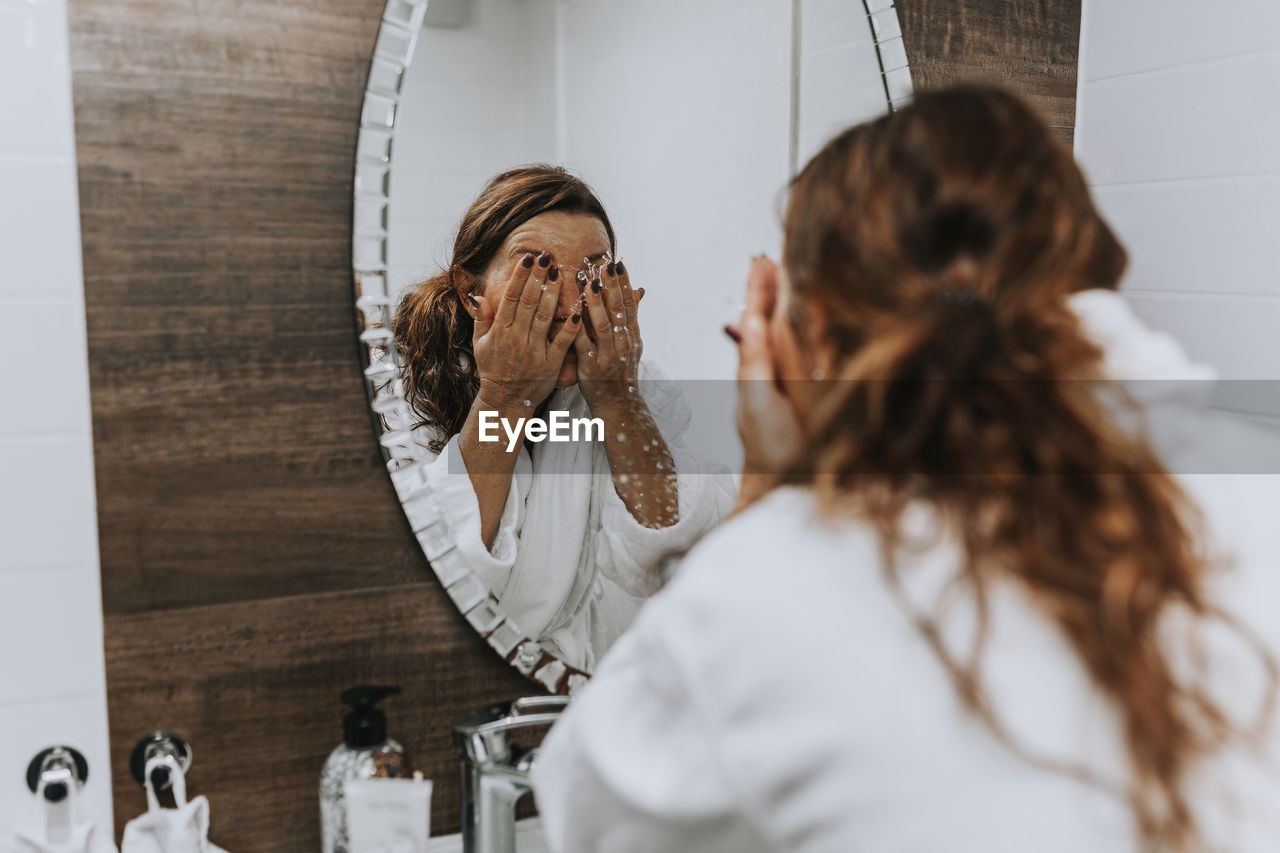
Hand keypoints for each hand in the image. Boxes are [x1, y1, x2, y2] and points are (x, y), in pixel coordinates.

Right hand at [468, 252, 579, 412]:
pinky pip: (562, 342)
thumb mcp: (480, 344)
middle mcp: (516, 338)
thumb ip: (481, 319)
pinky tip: (579, 309)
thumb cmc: (494, 370)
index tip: (527, 259)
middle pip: (528, 302)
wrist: (505, 401)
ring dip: (554, 293)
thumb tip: (479, 295)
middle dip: (538, 277)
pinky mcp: (551, 364)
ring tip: (561, 273)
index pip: (510, 297)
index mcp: (500, 331)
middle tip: (548, 257)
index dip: (519, 276)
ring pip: (545, 316)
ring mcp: (534, 351)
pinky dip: (570, 326)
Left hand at [573, 259, 645, 409]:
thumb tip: (639, 291)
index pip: (629, 305)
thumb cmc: (621, 370)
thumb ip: (632, 317)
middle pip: (617, 311)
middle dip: (611, 287)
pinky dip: (578, 330)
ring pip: (603, 326)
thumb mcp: (633, 343)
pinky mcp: (592, 368)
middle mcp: (623, 344)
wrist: (618, 403)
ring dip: (597, 304)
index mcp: (632, 336)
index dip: (624, 284)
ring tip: (589, 284)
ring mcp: (608, 356)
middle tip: (604, 266)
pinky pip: (584, 346)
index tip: (618, 264)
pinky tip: (572, 314)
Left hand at [731, 256, 803, 478]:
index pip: (756, 319)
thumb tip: (746, 321)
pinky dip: (807, 334)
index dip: (760, 289)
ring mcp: (789, 385)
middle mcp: (771, 372)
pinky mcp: (808, 397)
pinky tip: (813, 324)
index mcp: (755, 368)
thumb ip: (754, 362)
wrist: (786, 487)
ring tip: (788, 279)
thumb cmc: (771, 449)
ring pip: (787, 337)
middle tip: (773, 259)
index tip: (762, 261)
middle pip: (771, 322)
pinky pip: (806, 357)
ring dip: (788, 307)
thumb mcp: (758, 400)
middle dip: (773, 290)